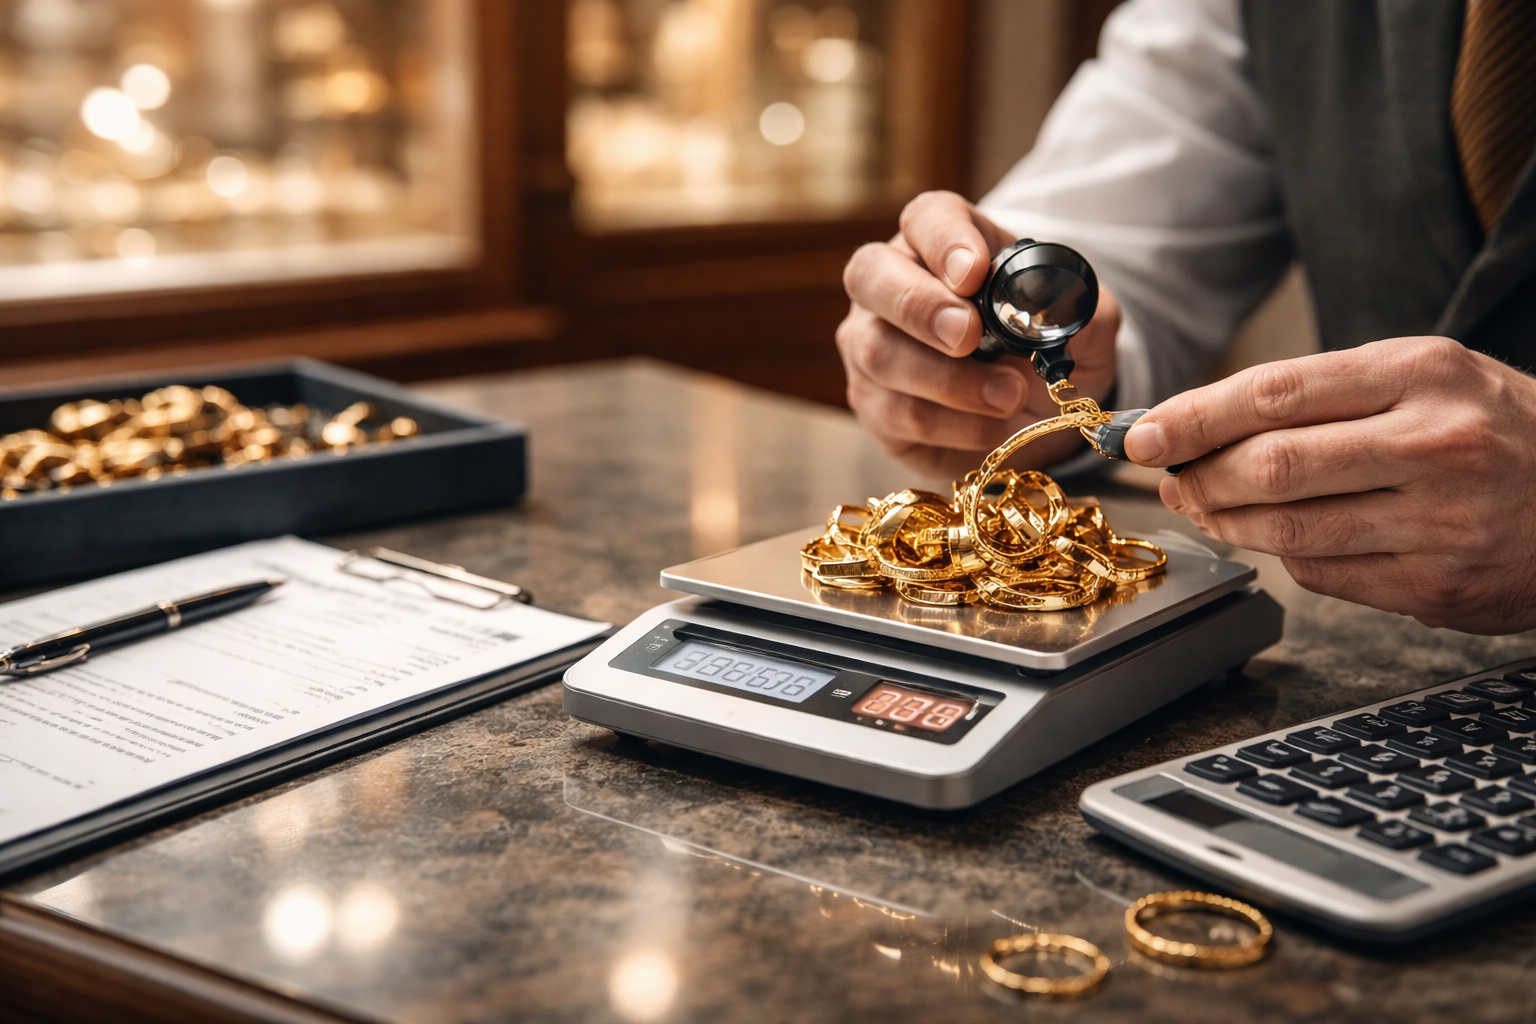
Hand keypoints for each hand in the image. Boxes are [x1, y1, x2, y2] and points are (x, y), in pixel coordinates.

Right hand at [837, 190, 1120, 478]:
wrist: (1038, 412)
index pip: (926, 218)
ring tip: (1009, 396)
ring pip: (880, 353)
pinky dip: (954, 425)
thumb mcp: (1080, 319)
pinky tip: (998, 428)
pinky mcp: (874, 404)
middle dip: (920, 307)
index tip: (974, 273)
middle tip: (967, 337)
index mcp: (941, 242)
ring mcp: (871, 344)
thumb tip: (1050, 305)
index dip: (944, 241)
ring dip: (949, 381)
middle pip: (870, 276)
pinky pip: (896, 413)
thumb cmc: (1046, 346)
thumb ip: (1071, 304)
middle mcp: (890, 285)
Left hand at [1123, 337, 1535, 633]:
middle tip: (1170, 475)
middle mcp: (1435, 443)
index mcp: (1424, 373)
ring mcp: (1440, 520)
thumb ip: (1322, 397)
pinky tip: (1281, 536)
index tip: (1143, 431)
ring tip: (1207, 505)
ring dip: (1227, 520)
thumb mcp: (1428, 381)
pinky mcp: (1438, 585)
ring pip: (1287, 527)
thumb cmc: (1500, 432)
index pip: (1276, 390)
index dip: (1194, 415)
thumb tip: (1199, 429)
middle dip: (1199, 474)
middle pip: (1271, 464)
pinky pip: (1323, 573)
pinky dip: (1285, 555)